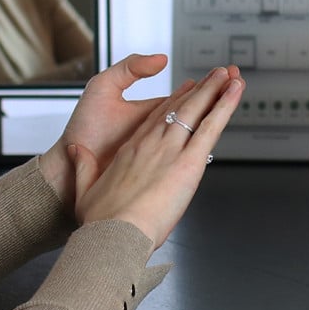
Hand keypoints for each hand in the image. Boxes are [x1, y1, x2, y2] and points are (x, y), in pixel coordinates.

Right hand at [66, 66, 244, 247]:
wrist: (113, 234)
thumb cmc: (102, 222)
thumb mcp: (84, 191)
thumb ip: (82, 167)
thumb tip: (74, 151)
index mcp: (130, 152)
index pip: (155, 120)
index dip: (172, 102)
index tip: (184, 91)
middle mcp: (151, 145)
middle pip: (178, 109)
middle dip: (199, 90)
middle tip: (215, 75)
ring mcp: (170, 150)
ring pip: (196, 111)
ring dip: (215, 90)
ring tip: (230, 75)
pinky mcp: (188, 162)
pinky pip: (211, 127)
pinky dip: (225, 107)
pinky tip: (234, 92)